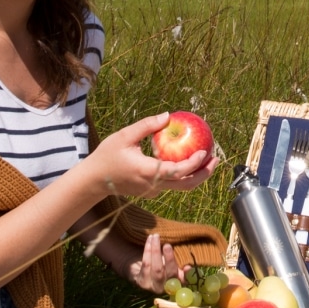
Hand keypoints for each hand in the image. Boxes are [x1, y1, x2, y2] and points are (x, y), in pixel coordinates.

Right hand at [83, 116, 219, 202]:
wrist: (93, 181)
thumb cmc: (106, 156)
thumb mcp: (124, 136)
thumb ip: (147, 126)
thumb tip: (167, 116)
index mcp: (147, 171)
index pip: (177, 171)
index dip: (194, 164)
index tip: (204, 152)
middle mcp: (153, 185)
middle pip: (186, 185)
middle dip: (204, 173)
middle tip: (216, 159)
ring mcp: (153, 191)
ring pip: (181, 187)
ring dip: (196, 175)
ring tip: (207, 160)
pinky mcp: (151, 191)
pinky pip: (172, 184)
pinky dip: (184, 174)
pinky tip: (188, 161)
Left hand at [129, 231, 183, 294]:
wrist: (139, 266)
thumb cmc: (160, 262)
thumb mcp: (170, 263)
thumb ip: (178, 264)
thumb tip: (187, 267)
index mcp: (175, 283)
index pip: (183, 280)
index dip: (186, 275)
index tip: (187, 266)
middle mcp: (164, 288)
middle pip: (169, 274)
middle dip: (169, 259)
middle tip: (168, 245)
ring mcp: (152, 286)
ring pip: (156, 268)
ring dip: (156, 250)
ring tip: (156, 236)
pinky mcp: (141, 282)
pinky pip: (146, 264)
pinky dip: (147, 250)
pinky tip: (149, 240)